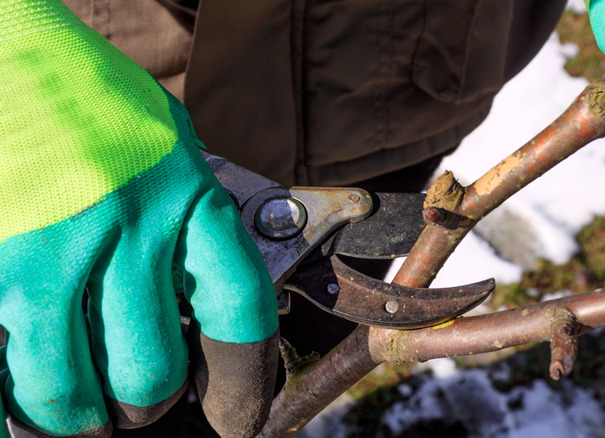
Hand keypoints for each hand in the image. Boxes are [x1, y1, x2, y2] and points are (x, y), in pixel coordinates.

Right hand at [0, 2, 277, 436]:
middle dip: (148, 406)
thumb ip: (197, 220)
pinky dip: (12, 403)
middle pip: (151, 369)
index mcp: (188, 197)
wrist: (11, 51)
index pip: (237, 313)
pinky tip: (21, 405)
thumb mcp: (175, 147)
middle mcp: (124, 226)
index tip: (236, 415)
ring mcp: (46, 247)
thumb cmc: (97, 100)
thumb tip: (214, 302)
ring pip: (67, 384)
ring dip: (77, 417)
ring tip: (80, 415)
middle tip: (139, 406)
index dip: (242, 383)